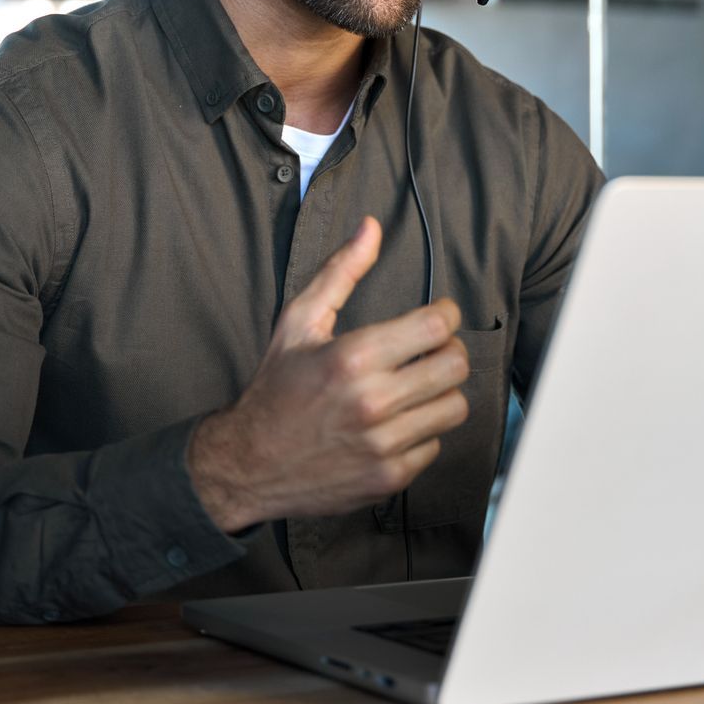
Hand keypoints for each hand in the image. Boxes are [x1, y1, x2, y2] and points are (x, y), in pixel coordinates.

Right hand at [187, 216, 471, 532]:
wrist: (248, 462)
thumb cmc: (276, 387)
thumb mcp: (299, 321)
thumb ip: (340, 271)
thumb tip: (371, 227)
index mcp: (353, 356)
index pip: (436, 326)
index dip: (446, 315)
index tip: (437, 316)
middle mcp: (372, 401)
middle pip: (455, 365)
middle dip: (448, 350)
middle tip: (431, 351)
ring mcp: (383, 443)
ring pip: (454, 406)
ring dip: (440, 392)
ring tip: (416, 387)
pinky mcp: (388, 476)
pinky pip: (435, 445)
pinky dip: (422, 432)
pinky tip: (397, 423)